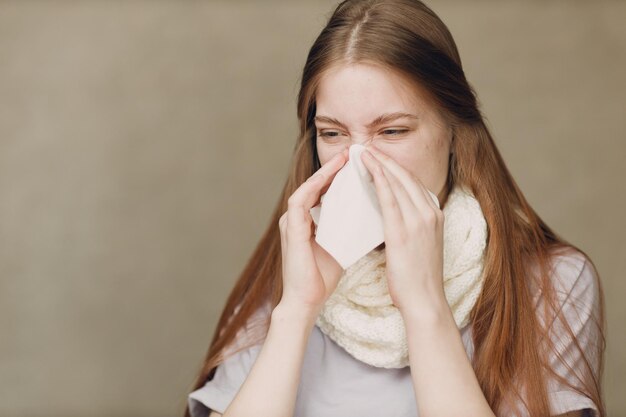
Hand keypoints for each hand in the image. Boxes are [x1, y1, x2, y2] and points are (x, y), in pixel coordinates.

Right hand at [278, 148, 348, 315]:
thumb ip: (348, 227)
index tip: (362, 164)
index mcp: (308, 220)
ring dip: (325, 172)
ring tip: (345, 159)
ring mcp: (291, 222)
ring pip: (308, 187)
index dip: (341, 175)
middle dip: (335, 168)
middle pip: (316, 185)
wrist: (306, 302)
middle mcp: (297, 217)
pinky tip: (331, 177)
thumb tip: (373, 214)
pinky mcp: (290, 229)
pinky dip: (315, 186)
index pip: (325, 191)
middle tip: (356, 152)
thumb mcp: (339, 244)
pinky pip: (301, 200)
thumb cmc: (322, 277)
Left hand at [360, 144, 446, 315]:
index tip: (380, 157)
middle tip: (368, 147)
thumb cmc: (418, 278)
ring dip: (380, 163)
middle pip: (406, 177)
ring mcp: (418, 221)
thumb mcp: (420, 246)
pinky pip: (389, 197)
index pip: (413, 183)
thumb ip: (410, 227)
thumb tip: (394, 218)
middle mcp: (429, 213)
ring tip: (364, 151)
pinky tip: (366, 168)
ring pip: (397, 182)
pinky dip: (378, 179)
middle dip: (387, 159)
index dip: (396, 168)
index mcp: (434, 216)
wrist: (425, 301)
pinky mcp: (403, 230)